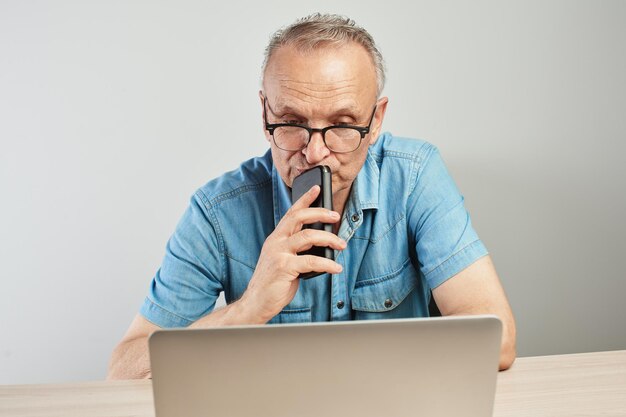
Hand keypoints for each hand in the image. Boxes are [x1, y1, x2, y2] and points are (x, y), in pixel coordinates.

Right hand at [241, 185, 345, 322]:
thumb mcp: (284, 260)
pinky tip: (336, 267)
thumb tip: (322, 244)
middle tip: (336, 216)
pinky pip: (312, 261)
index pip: (291, 212)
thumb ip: (298, 249)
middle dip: (320, 213)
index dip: (304, 199)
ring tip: (341, 245)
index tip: (317, 188)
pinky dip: (328, 263)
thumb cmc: (274, 282)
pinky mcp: (284, 267)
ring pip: (308, 236)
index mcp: (276, 238)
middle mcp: (276, 241)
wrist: (256, 302)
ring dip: (329, 238)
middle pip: (299, 218)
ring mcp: (279, 253)